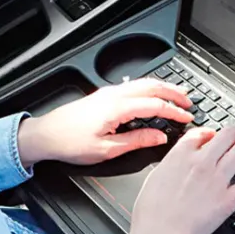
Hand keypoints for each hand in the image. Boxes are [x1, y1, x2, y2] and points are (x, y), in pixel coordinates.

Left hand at [16, 78, 193, 167]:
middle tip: (189, 102)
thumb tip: (159, 137)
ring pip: (142, 84)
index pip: (155, 105)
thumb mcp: (107, 150)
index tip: (187, 118)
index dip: (174, 111)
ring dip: (162, 88)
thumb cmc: (69, 143)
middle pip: (151, 86)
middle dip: (174, 92)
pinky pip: (132, 87)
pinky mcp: (102, 96)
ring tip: (176, 96)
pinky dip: (148, 90)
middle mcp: (113, 95)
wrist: (45, 135)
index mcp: (117, 108)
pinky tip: (151, 97)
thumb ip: (136, 141)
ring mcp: (107, 93)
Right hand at [125, 126, 234, 233]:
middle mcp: (201, 162)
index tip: (213, 135)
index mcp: (180, 156)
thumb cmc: (152, 211)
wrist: (161, 232)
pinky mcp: (227, 199)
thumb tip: (176, 165)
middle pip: (227, 135)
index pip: (201, 133)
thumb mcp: (154, 177)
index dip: (210, 132)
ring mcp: (217, 180)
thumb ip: (170, 166)